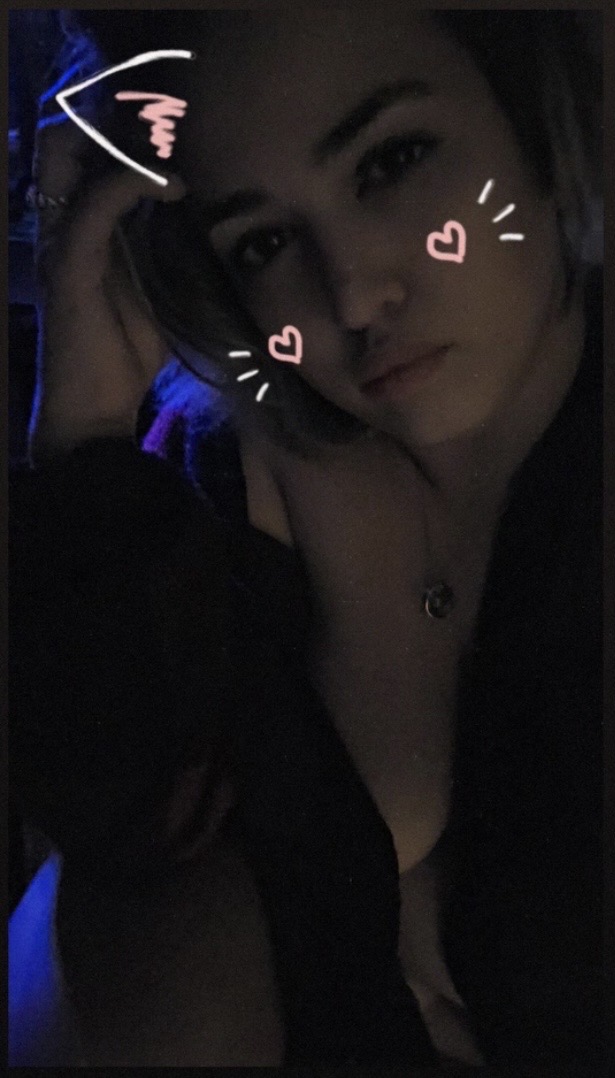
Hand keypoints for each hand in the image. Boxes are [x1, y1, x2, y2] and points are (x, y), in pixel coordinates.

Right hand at [28, 115, 185, 461]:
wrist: (96, 412)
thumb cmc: (127, 357)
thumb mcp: (158, 289)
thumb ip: (168, 249)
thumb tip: (209, 216)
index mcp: (79, 225)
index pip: (83, 147)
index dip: (120, 119)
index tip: (173, 110)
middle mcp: (59, 221)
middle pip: (64, 134)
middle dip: (113, 113)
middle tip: (169, 115)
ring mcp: (57, 239)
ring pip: (67, 151)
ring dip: (121, 137)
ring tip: (171, 142)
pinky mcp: (67, 265)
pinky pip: (93, 205)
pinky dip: (132, 183)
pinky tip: (173, 186)